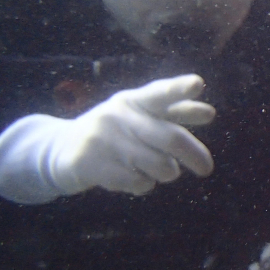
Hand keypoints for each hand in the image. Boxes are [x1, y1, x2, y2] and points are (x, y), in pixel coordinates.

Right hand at [0, 74, 215, 203]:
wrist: (59, 150)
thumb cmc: (114, 132)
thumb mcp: (139, 116)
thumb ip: (173, 113)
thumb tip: (210, 112)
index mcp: (133, 100)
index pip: (159, 93)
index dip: (179, 89)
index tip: (198, 83)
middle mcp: (118, 115)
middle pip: (171, 138)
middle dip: (195, 155)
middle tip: (207, 168)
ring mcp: (103, 140)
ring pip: (160, 165)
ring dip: (167, 172)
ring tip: (156, 169)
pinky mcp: (93, 165)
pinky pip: (139, 183)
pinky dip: (145, 185)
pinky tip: (133, 179)